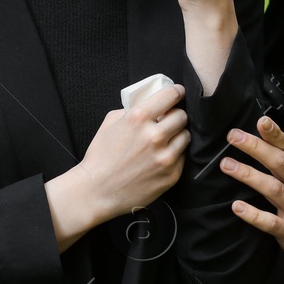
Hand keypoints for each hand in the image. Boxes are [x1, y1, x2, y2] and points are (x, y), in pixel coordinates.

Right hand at [44, 85, 188, 251]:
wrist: (96, 191)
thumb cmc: (101, 157)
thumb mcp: (110, 122)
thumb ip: (133, 109)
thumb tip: (152, 103)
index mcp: (138, 118)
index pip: (171, 95)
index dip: (177, 92)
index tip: (178, 94)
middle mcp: (154, 135)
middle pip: (182, 116)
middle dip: (176, 116)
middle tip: (169, 121)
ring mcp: (165, 156)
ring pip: (186, 136)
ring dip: (178, 136)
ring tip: (165, 141)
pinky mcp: (171, 174)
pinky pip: (183, 157)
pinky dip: (175, 155)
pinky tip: (161, 158)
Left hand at [222, 116, 283, 276]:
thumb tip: (265, 143)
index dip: (275, 135)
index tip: (261, 121)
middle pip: (280, 164)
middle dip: (256, 148)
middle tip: (234, 136)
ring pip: (274, 189)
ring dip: (250, 175)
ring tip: (227, 165)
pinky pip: (271, 222)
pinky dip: (254, 215)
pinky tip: (237, 207)